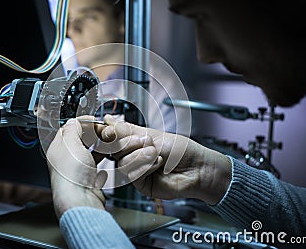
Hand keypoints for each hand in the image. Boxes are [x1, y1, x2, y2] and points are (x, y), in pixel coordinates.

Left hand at [46, 118, 106, 217]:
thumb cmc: (72, 176)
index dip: (81, 123)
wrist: (80, 200)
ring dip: (98, 146)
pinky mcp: (87, 179)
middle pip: (79, 140)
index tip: (94, 121)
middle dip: (91, 134)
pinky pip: (95, 165)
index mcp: (57, 149)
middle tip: (102, 131)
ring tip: (107, 141)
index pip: (68, 129)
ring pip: (88, 152)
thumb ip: (72, 129)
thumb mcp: (71, 143)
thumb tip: (74, 121)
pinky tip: (106, 157)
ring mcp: (76, 170)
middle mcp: (65, 160)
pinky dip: (101, 159)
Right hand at [100, 115, 230, 204]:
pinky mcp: (140, 184)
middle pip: (113, 150)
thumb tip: (108, 120)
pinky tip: (158, 164)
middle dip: (129, 143)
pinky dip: (146, 167)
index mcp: (134, 142)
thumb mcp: (152, 134)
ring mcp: (136, 170)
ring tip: (156, 153)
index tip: (108, 130)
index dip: (108, 133)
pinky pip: (132, 174)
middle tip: (145, 141)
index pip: (112, 137)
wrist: (197, 168)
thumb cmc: (181, 150)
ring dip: (140, 156)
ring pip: (122, 163)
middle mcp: (133, 156)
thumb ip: (127, 129)